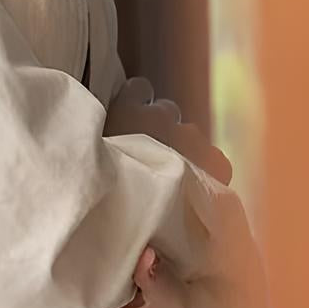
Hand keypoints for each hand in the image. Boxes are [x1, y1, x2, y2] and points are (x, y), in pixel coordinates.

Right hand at [105, 76, 232, 184]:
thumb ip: (103, 142)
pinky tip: (192, 187)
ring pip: (188, 134)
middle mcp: (163, 115)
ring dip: (181, 148)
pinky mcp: (215, 159)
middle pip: (165, 112)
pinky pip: (212, 157)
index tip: (127, 124)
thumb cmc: (107, 195)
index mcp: (128, 112)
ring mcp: (192, 136)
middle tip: (146, 158)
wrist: (148, 219)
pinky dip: (204, 168)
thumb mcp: (93, 162)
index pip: (138, 88)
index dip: (134, 106)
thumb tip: (99, 140)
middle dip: (159, 129)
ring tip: (169, 178)